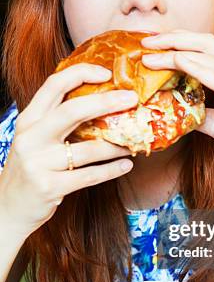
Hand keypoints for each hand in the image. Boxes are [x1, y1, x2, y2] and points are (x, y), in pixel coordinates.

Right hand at [0, 63, 137, 239]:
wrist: (8, 208)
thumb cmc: (30, 168)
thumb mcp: (35, 139)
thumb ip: (57, 121)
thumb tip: (102, 102)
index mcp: (29, 119)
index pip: (54, 84)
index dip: (81, 73)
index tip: (107, 73)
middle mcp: (31, 137)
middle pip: (73, 110)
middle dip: (106, 101)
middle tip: (132, 98)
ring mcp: (39, 163)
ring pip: (89, 148)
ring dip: (117, 145)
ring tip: (134, 142)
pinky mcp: (50, 187)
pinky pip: (89, 176)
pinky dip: (112, 170)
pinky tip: (126, 165)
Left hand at [141, 30, 213, 177]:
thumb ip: (200, 113)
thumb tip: (175, 111)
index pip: (208, 47)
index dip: (180, 42)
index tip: (153, 45)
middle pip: (206, 42)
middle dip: (173, 38)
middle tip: (146, 41)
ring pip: (208, 57)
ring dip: (175, 53)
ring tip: (150, 56)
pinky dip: (194, 68)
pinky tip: (175, 64)